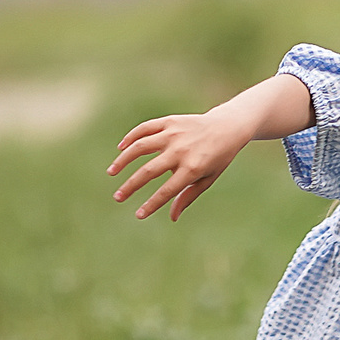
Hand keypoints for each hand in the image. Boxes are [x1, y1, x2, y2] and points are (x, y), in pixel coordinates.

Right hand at [109, 110, 248, 220]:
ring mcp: (173, 134)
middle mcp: (181, 150)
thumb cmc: (218, 158)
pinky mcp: (169, 121)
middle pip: (148, 171)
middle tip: (118, 198)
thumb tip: (172, 217)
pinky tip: (121, 149)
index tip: (138, 215)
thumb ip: (188, 196)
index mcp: (193, 168)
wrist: (227, 127)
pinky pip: (144, 129)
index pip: (167, 191)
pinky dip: (130, 138)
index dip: (152, 204)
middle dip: (130, 186)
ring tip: (112, 172)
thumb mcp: (208, 179)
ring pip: (140, 147)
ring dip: (123, 160)